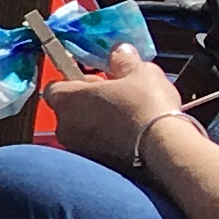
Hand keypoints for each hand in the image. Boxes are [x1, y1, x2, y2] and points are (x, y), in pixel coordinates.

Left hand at [41, 40, 190, 169]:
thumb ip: (123, 60)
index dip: (74, 79)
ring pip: (83, 130)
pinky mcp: (95, 167)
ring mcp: (78, 150)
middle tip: (115, 93)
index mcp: (67, 100)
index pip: (54, 86)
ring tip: (128, 116)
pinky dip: (107, 142)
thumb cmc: (146, 108)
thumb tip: (119, 51)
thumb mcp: (139, 72)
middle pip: (68, 109)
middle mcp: (65, 127)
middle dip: (88, 101)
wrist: (165, 150)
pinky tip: (132, 136)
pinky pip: (96, 148)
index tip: (93, 76)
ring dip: (99, 122)